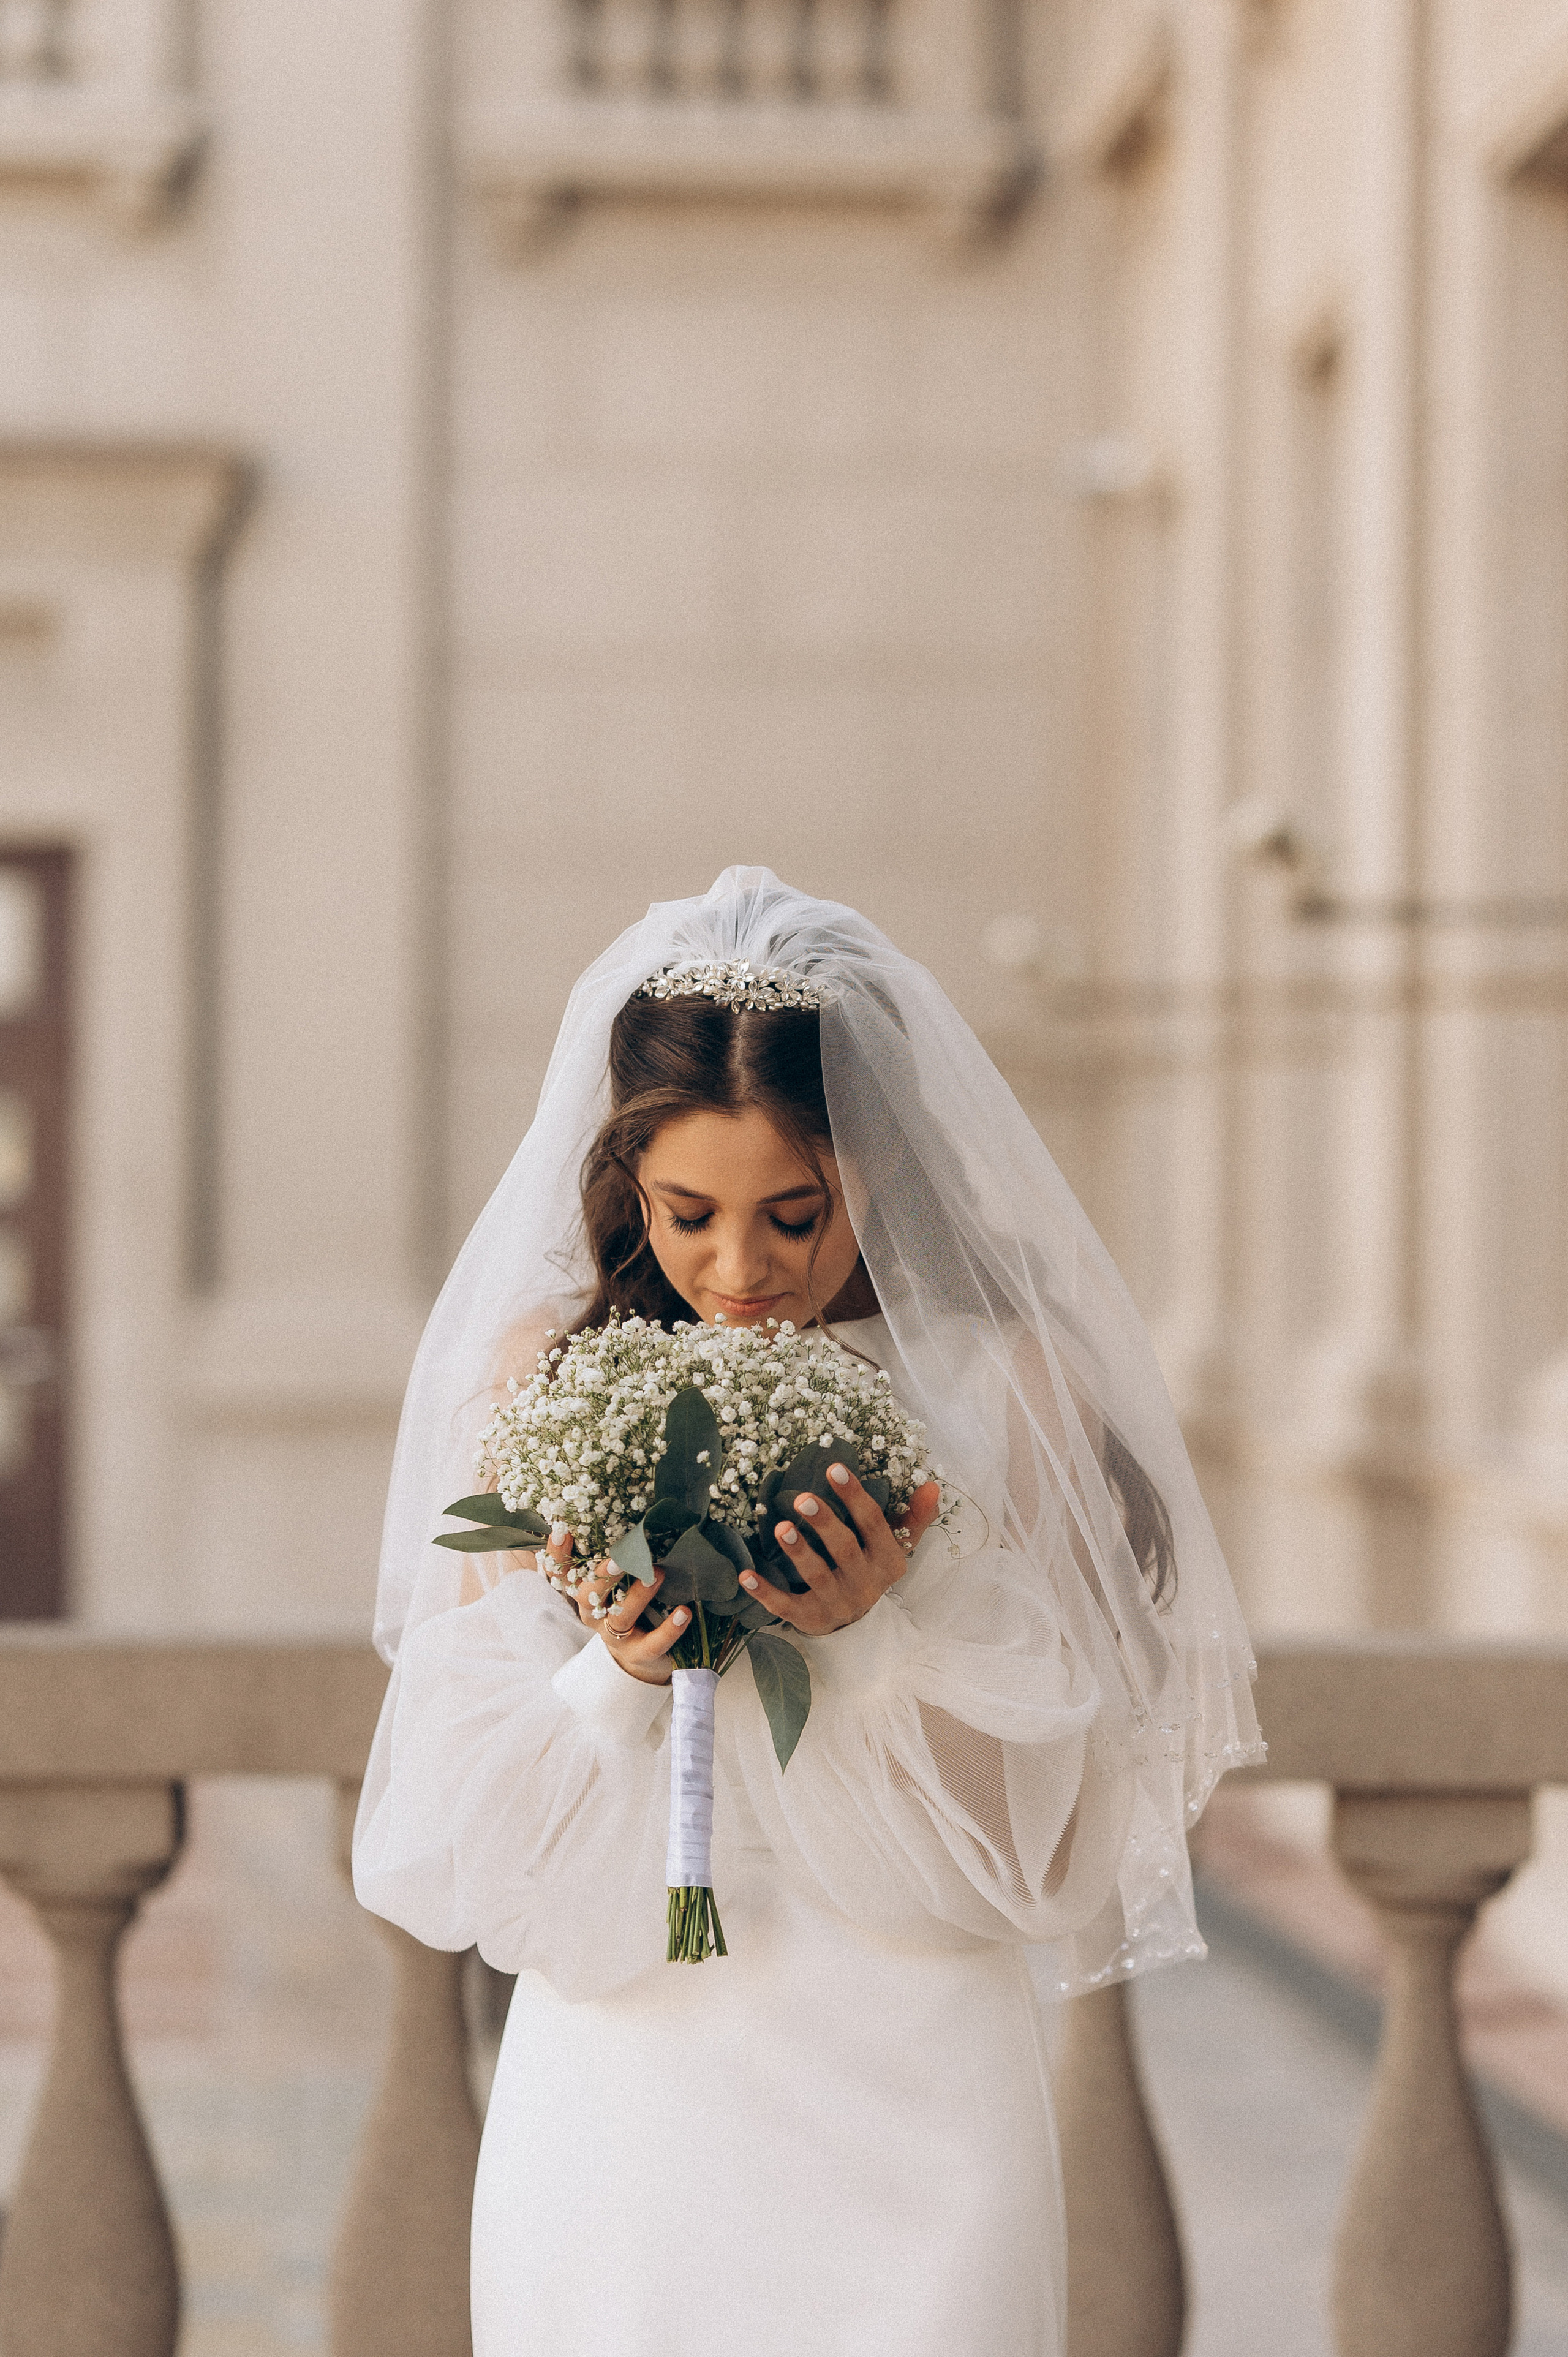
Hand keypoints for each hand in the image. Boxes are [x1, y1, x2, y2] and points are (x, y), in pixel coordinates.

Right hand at [535, 1529, 689, 1684]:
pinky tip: (683, 1613)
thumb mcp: (616, 1582)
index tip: (561, 1532)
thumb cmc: (627, 1606)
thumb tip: (633, 1510)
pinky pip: (652, 1644)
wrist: (640, 1658)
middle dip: (602, 1576)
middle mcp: (593, 1614)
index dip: (557, 1556)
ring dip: (638, 1595)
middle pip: (588, 1596)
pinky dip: (669, 1629)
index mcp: (584, 1593)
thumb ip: (618, 1555)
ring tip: (659, 1575)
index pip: (562, 1575)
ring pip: (620, 1617)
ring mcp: (615, 1637)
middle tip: (619, 1558)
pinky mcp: (639, 1654)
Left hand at [736, 1469, 941, 1634]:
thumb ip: (914, 1517)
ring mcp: (836, 1603)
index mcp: (886, 1561)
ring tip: (781, 1527)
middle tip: (803, 1498)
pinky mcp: (809, 1619)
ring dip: (798, 1552)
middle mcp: (864, 1584)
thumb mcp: (897, 1546)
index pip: (872, 1524)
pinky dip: (765, 1592)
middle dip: (824, 1523)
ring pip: (816, 1576)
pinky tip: (745, 1575)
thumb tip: (932, 1485)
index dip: (854, 1496)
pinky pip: (785, 1605)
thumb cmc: (871, 1569)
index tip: (835, 1468)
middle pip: (844, 1549)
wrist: (857, 1627)